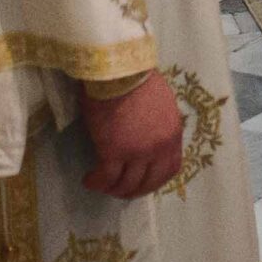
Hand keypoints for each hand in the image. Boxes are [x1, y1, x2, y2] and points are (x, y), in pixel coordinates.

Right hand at [80, 72, 181, 199]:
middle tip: (119, 190)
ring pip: (126, 183)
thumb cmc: (137, 79)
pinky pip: (106, 177)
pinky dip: (97, 182)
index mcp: (173, 134)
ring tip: (101, 185)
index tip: (142, 183)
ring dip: (113, 189)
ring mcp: (137, 152)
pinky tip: (89, 180)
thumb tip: (149, 135)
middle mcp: (159, 147)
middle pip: (149, 182)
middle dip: (134, 191)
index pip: (171, 169)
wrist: (119, 70)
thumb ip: (159, 125)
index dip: (155, 181)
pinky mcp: (114, 151)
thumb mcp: (162, 104)